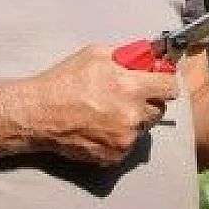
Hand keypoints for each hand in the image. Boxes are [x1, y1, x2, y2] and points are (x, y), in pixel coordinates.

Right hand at [27, 44, 178, 164]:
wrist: (38, 113)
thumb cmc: (64, 81)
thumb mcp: (96, 54)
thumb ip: (129, 55)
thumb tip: (151, 55)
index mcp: (130, 86)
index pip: (170, 87)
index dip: (163, 82)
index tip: (157, 82)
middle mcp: (132, 114)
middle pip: (158, 109)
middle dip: (146, 101)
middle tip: (126, 97)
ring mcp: (124, 138)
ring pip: (143, 127)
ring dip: (132, 120)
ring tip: (107, 113)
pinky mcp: (115, 155)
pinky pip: (128, 144)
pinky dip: (118, 137)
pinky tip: (99, 128)